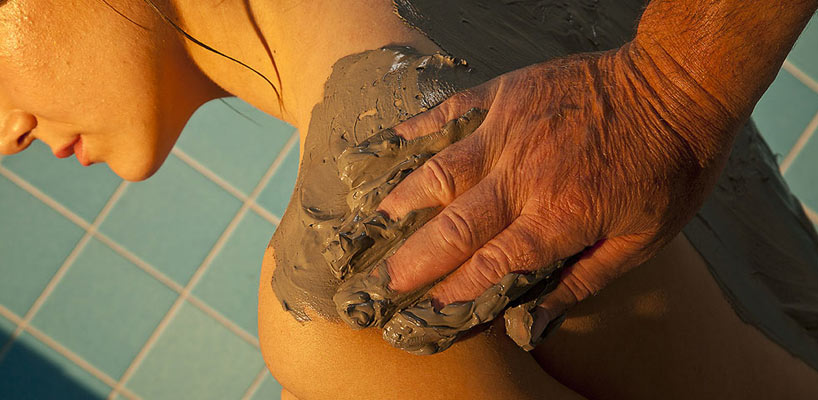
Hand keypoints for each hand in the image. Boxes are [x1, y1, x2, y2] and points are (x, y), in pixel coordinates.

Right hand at [337, 40, 740, 350]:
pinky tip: (384, 149)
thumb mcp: (640, 239)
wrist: (676, 86)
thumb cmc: (664, 169)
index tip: (419, 314)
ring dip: (398, 205)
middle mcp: (523, 179)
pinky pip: (449, 115)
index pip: (490, 266)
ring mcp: (509, 133)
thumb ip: (581, 279)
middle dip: (409, 262)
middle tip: (375, 286)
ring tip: (363, 228)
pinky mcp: (505, 96)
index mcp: (558, 218)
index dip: (451, 293)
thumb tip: (534, 321)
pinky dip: (414, 133)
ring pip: (439, 174)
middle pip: (453, 228)